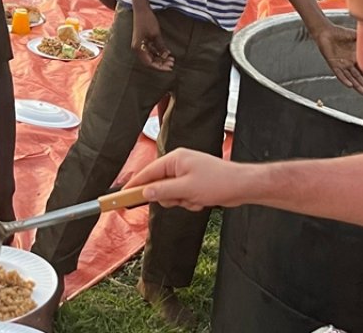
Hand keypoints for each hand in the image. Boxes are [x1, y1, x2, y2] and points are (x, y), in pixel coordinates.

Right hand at [126, 148, 246, 210]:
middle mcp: (179, 164)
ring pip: (171, 194)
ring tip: (196, 198)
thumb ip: (163, 190)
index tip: (121, 196)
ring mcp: (186, 174)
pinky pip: (182, 197)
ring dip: (181, 201)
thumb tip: (146, 192)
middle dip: (169, 197)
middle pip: (159, 186)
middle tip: (182, 198)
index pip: (148, 173)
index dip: (134, 185)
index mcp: (175, 159)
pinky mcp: (193, 183)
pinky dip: (190, 202)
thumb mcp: (186, 189)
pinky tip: (202, 200)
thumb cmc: (218, 181)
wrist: (241, 186)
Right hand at [131, 8, 173, 70]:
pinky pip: (150, 50)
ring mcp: (139, 44)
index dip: (159, 67)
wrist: (141, 9)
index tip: (169, 67)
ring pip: (150, 56)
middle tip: (172, 63)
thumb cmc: (147, 20)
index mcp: (138, 48)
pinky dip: (158, 52)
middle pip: (149, 61)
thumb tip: (166, 56)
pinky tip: (166, 52)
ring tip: (171, 58)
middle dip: (161, 63)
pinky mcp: (143, 41)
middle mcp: (137, 48)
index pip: (149, 63)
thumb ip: (160, 46)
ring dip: (160, 58)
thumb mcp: (156, 34)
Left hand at [312, 24, 362, 93]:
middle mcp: (349, 63)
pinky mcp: (333, 64)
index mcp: (355, 58)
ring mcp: (341, 65)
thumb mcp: (356, 36)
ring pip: (350, 78)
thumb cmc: (340, 33)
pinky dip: (344, 80)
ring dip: (357, 85)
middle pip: (358, 77)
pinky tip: (350, 85)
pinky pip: (339, 74)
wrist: (326, 32)